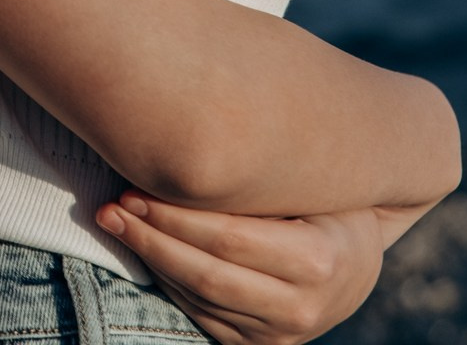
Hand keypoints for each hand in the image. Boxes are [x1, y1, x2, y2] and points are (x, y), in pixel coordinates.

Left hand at [97, 195, 387, 344]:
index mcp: (320, 261)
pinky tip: (146, 248)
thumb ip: (262, 176)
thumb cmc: (327, 205)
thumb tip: (186, 142)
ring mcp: (281, 333)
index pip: (230, 239)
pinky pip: (202, 314)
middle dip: (152, 238)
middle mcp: (303, 307)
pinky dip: (168, 280)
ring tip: (114, 223)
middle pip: (207, 273)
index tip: (132, 189)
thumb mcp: (313, 186)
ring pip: (200, 298)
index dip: (175, 217)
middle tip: (110, 207)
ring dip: (151, 259)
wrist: (357, 262)